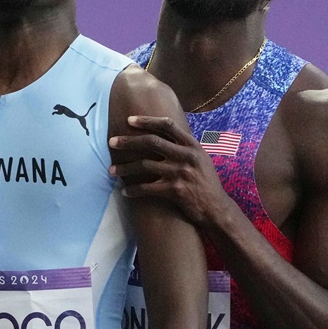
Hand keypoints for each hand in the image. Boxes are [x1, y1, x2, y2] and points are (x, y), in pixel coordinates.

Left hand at [109, 115, 226, 227]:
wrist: (216, 208)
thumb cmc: (206, 183)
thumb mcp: (201, 159)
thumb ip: (183, 147)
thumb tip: (162, 135)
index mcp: (192, 145)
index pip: (167, 125)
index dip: (147, 121)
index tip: (129, 120)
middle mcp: (186, 156)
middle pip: (152, 142)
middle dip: (128, 141)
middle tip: (112, 142)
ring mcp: (180, 173)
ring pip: (145, 165)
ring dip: (125, 168)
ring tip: (111, 170)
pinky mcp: (175, 191)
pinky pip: (147, 188)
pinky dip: (134, 190)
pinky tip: (125, 191)